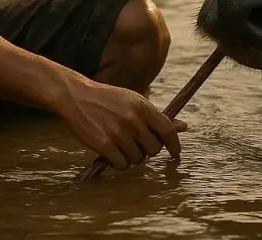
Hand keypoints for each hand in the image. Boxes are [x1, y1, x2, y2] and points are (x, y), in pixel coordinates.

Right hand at [53, 74, 187, 169]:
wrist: (77, 96)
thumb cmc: (109, 100)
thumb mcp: (135, 101)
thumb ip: (158, 116)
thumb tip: (184, 127)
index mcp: (143, 107)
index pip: (167, 130)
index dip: (175, 145)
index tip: (176, 154)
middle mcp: (133, 120)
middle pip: (154, 149)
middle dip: (148, 150)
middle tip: (137, 144)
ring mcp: (118, 133)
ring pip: (138, 159)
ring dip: (132, 157)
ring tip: (121, 145)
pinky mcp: (103, 145)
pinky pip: (121, 165)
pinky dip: (119, 163)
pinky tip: (112, 153)